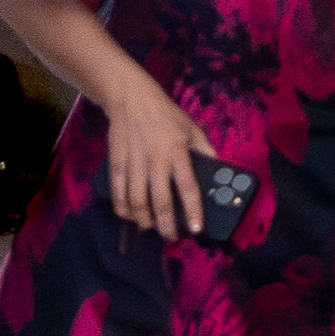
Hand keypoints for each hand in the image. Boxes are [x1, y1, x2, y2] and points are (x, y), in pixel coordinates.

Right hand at [95, 82, 226, 238]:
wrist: (131, 99)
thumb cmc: (167, 115)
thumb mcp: (192, 128)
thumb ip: (205, 150)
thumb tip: (218, 171)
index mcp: (177, 151)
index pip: (187, 186)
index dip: (192, 210)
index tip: (195, 229)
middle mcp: (155, 159)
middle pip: (159, 200)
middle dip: (165, 224)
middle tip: (170, 237)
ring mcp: (134, 162)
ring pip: (136, 201)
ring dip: (143, 220)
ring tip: (150, 228)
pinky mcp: (116, 162)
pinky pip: (118, 191)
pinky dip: (122, 208)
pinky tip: (128, 216)